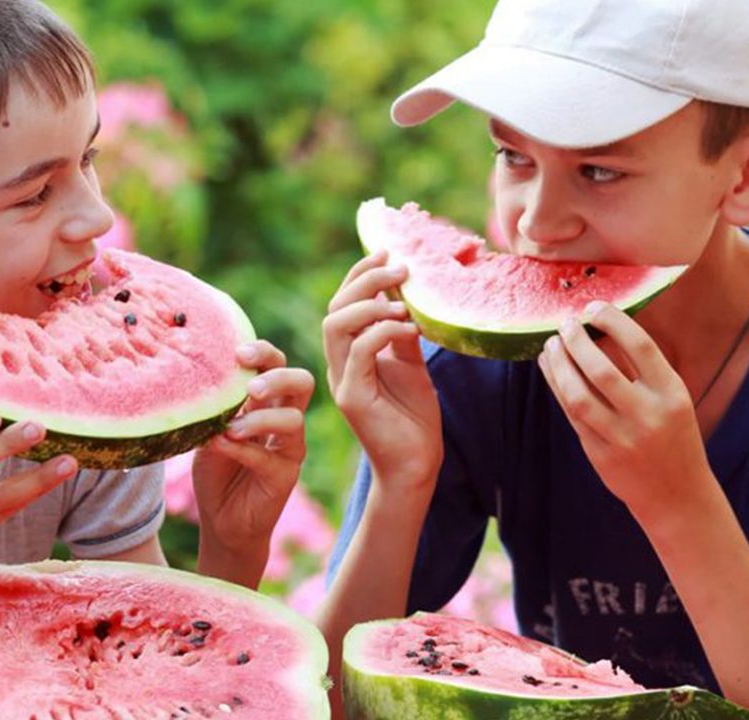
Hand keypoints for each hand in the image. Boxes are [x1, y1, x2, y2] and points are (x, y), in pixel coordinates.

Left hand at [193, 341, 313, 578]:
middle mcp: (283, 418)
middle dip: (278, 376)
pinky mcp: (285, 475)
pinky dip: (243, 448)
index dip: (263, 352)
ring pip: (293, 419)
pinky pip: (270, 456)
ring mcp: (289, 448)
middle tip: (251, 386)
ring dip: (260, 419)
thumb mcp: (210, 430)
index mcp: (266, 401)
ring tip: (231, 428)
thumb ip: (214, 408)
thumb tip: (202, 379)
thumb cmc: (216, 469)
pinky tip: (221, 445)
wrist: (221, 519)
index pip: (277, 363)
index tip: (238, 353)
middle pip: (301, 382)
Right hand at [323, 250, 442, 488]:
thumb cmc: (413, 417)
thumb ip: (401, 332)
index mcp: (347, 354)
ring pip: (336, 326)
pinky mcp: (352, 398)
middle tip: (400, 268)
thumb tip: (405, 294)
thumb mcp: (411, 364)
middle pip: (334, 308)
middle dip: (365, 280)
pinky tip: (411, 329)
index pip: (341, 303)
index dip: (359, 273)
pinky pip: (359, 352)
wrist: (415, 464)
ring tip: (403, 301)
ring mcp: (341, 380)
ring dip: (370, 304)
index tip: (388, 253)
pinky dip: (384, 332)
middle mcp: (338, 364)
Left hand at [538, 302, 711, 517]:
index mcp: (673, 394)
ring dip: (558, 366)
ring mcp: (622, 438)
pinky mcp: (600, 454)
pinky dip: (557, 387)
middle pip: (601, 370)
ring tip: (550, 345)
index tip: (593, 307)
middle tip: (564, 324)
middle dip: (576, 342)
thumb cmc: (672, 435)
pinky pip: (571, 414)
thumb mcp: (671, 399)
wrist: (676, 495)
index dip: (613, 321)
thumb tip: (598, 330)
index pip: (641, 347)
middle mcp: (648, 415)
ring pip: (578, 395)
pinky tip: (550, 369)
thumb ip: (640, 369)